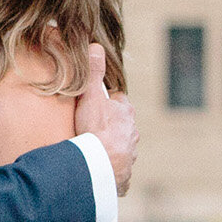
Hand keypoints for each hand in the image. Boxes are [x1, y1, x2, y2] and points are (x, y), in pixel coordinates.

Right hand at [73, 43, 137, 195]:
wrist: (101, 166)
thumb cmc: (95, 131)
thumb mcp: (90, 96)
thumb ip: (92, 72)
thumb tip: (96, 46)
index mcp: (125, 113)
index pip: (117, 102)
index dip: (105, 102)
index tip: (93, 105)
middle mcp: (131, 134)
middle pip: (120, 125)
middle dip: (108, 126)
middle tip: (89, 128)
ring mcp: (129, 155)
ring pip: (119, 148)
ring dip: (108, 148)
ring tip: (92, 151)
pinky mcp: (123, 175)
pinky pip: (116, 170)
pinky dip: (108, 170)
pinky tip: (98, 171)